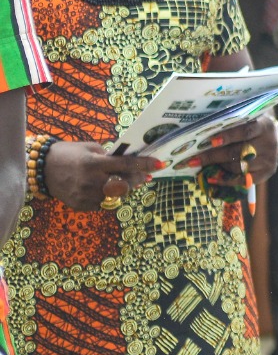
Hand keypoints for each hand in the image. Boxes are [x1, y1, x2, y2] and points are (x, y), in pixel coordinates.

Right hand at [43, 142, 162, 212]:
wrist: (41, 169)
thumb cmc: (69, 154)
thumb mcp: (90, 148)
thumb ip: (110, 157)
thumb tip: (132, 162)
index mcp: (93, 163)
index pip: (126, 164)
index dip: (145, 164)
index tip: (160, 164)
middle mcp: (90, 181)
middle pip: (125, 184)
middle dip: (138, 179)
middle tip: (146, 175)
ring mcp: (85, 196)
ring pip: (116, 197)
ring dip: (125, 189)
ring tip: (127, 181)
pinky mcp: (81, 206)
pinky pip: (103, 203)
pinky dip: (109, 196)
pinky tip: (107, 189)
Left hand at [180, 115, 277, 187]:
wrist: (268, 136)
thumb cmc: (248, 125)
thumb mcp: (244, 120)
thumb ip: (229, 124)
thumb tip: (201, 132)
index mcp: (265, 125)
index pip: (245, 131)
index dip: (228, 136)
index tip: (210, 141)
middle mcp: (270, 143)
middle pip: (239, 152)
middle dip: (214, 156)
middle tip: (193, 159)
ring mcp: (270, 159)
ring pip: (239, 167)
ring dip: (219, 167)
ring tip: (202, 165)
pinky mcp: (268, 172)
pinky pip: (244, 180)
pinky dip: (226, 180)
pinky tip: (212, 178)